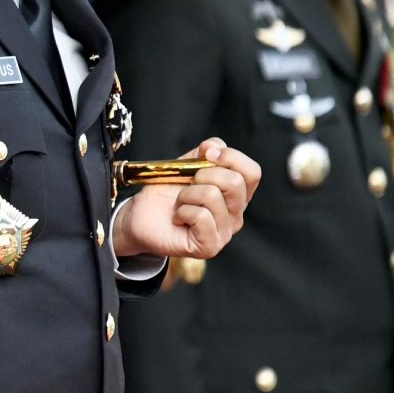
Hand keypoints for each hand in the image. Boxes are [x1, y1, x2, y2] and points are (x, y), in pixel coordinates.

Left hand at [115, 138, 261, 260]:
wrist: (140, 217)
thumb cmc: (166, 194)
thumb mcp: (186, 166)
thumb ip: (203, 153)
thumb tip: (215, 146)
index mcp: (236, 195)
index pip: (252, 172)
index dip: (231, 157)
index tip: (206, 153)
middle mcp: (236, 215)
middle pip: (235, 182)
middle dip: (203, 175)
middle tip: (187, 185)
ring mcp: (225, 233)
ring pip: (212, 196)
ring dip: (186, 195)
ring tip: (179, 204)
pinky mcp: (210, 246)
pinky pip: (201, 216)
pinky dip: (182, 211)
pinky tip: (177, 218)